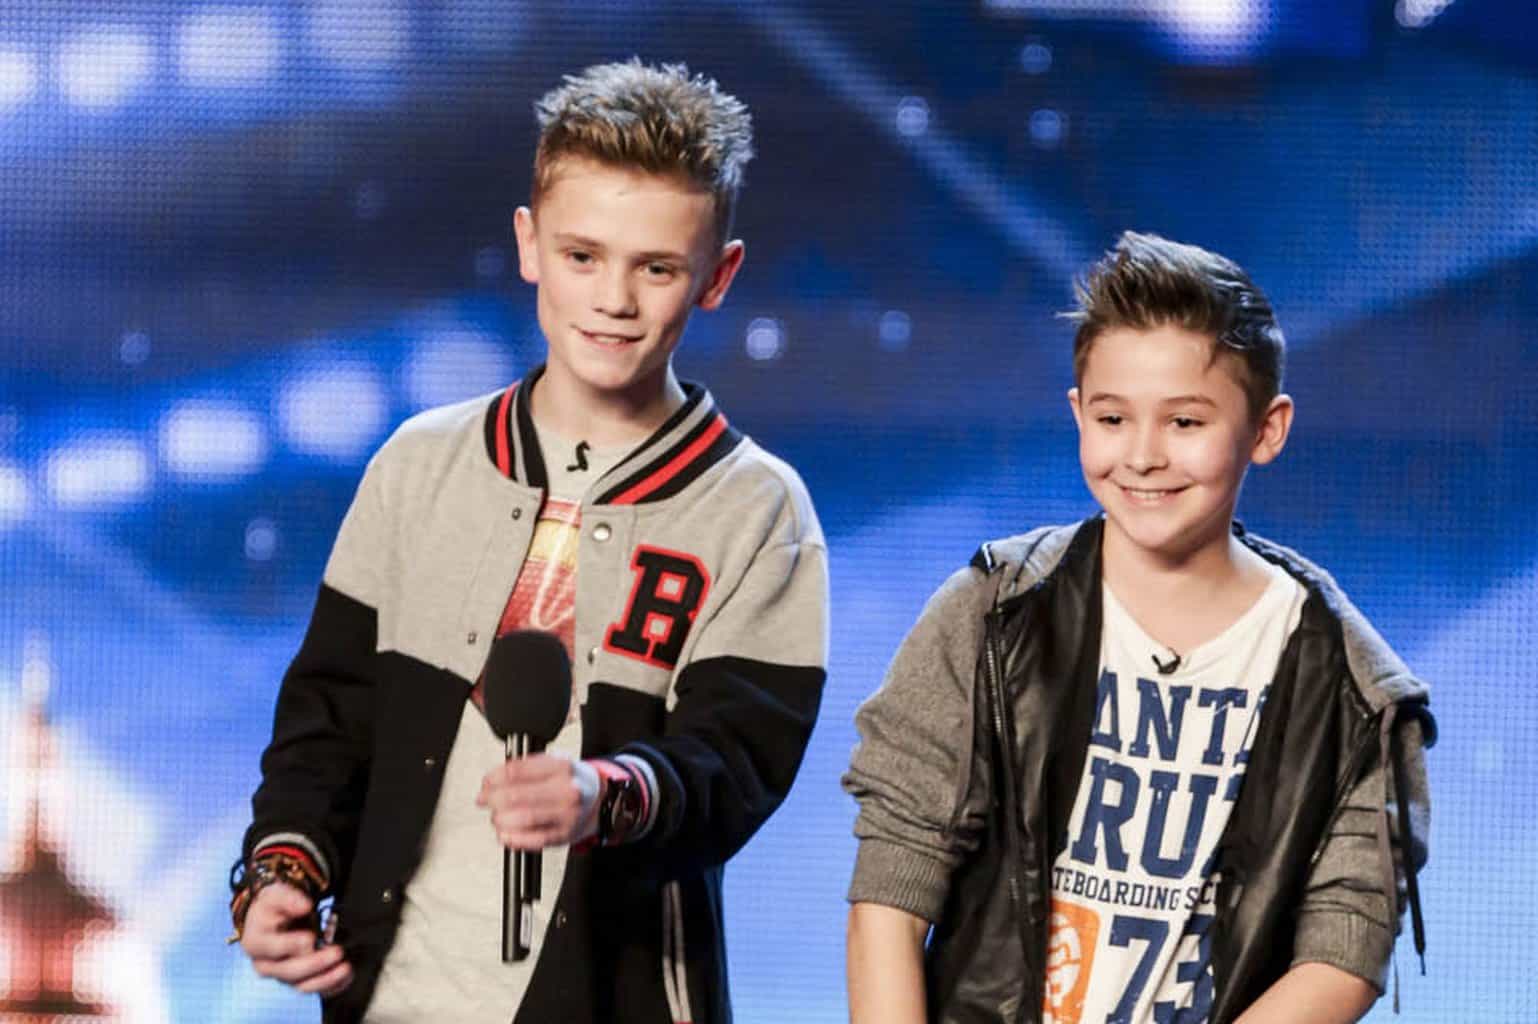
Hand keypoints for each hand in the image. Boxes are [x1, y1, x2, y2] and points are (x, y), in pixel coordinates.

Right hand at [240, 882, 352, 996]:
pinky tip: (346, 976)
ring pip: (302, 986)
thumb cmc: (272, 909)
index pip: (273, 949)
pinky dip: (332, 985)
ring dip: (326, 979)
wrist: (272, 919)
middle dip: (316, 963)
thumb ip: (288, 899)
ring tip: (346, 968)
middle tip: (337, 952)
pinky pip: (314, 989)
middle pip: (290, 972)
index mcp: (256, 943)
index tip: (310, 938)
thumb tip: (304, 906)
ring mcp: (282, 975)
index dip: (292, 945)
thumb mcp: (275, 895)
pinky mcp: (297, 981)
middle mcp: (266, 965)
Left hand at [477, 753, 597, 849]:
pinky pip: (532, 840)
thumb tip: (492, 780)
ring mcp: (566, 814)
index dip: (493, 778)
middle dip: (492, 799)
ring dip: (500, 819)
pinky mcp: (563, 835)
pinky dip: (512, 838)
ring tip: (497, 817)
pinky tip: (505, 833)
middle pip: (516, 796)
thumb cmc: (569, 782)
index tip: (485, 783)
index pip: (517, 771)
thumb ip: (524, 768)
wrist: (598, 800)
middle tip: (485, 800)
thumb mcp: (552, 763)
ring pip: (522, 818)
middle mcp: (565, 790)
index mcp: (561, 767)